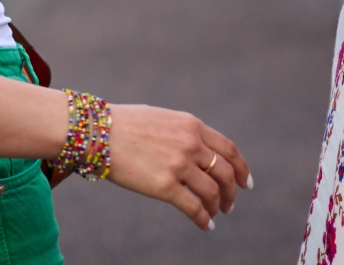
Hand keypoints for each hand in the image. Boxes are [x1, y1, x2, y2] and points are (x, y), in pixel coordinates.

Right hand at [104, 103, 249, 229]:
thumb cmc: (124, 124)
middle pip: (224, 173)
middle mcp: (190, 144)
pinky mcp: (165, 186)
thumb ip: (183, 132)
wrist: (97, 132)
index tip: (246, 183)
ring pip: (212, 192)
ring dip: (217, 207)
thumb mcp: (162, 119)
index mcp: (191, 125)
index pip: (228, 149)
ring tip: (215, 214)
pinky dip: (204, 219)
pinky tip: (205, 225)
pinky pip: (194, 208)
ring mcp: (179, 165)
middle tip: (230, 204)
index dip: (241, 168)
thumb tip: (197, 151)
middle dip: (232, 192)